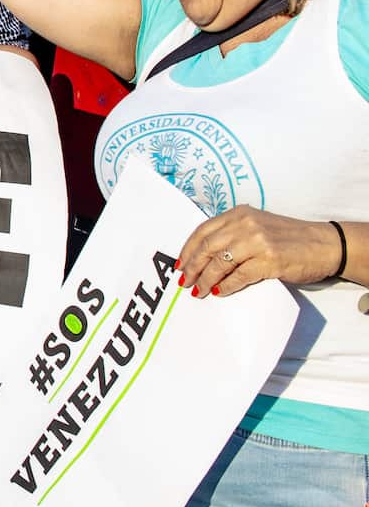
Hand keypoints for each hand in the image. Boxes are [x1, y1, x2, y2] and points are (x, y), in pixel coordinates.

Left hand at [177, 206, 344, 298]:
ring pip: (219, 263)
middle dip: (192, 267)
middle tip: (185, 282)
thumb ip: (233, 234)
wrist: (325, 244)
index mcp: (239, 214)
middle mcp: (246, 224)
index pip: (202, 231)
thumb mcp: (257, 226)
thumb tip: (203, 257)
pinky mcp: (269, 260)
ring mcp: (257, 242)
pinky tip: (219, 292)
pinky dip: (226, 286)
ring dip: (205, 280)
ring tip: (199, 291)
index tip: (179, 264)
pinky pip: (239, 276)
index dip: (187, 250)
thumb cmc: (289, 238)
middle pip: (207, 248)